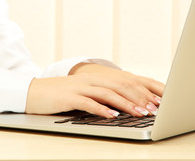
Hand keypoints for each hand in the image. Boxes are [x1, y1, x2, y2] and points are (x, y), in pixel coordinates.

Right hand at [25, 64, 164, 117]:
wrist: (34, 91)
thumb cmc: (62, 95)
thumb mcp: (85, 92)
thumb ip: (104, 96)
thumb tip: (126, 106)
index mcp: (97, 77)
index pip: (126, 81)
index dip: (143, 89)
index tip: (160, 99)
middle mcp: (91, 79)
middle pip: (120, 85)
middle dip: (140, 97)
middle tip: (155, 109)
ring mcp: (80, 87)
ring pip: (107, 93)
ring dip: (125, 104)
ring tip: (140, 113)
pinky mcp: (69, 97)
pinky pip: (88, 102)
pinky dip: (102, 109)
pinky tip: (113, 116)